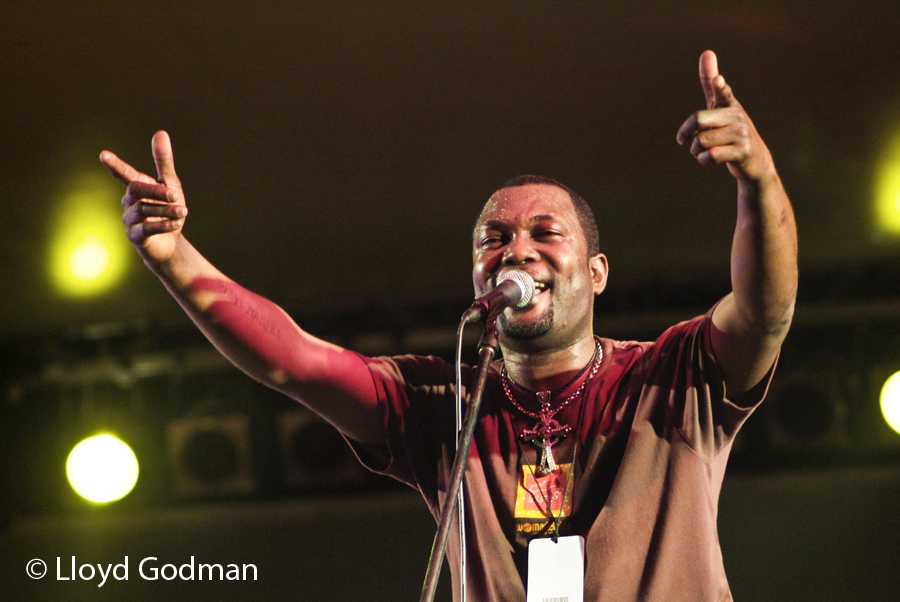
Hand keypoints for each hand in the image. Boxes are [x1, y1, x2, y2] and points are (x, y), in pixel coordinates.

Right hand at [100, 131, 187, 265]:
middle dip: (156, 191)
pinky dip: (163, 225)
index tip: (103, 155)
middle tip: (176, 194)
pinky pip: (146, 228)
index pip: (125, 173)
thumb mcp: (170, 184)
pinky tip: (176, 224)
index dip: (115, 164)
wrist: (170, 243)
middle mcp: (129, 201)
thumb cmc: (168, 210)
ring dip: (166, 210)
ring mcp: (129, 219)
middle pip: (136, 189)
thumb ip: (164, 161)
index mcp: (137, 187)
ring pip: (144, 209)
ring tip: (183, 212)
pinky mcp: (135, 236)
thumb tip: (160, 132)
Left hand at [676, 50, 775, 182]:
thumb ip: (711, 83)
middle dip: (686, 133)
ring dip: (695, 150)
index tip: (718, 81)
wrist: (755, 161)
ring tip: (703, 151)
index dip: (719, 87)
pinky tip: (709, 159)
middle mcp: (737, 116)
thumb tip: (707, 51)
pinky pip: (710, 156)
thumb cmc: (731, 130)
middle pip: (697, 121)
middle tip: (684, 140)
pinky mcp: (742, 152)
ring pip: (700, 141)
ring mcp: (741, 134)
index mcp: (729, 104)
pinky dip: (703, 160)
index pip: (722, 93)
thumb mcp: (721, 106)